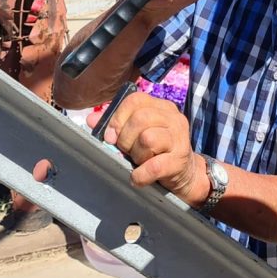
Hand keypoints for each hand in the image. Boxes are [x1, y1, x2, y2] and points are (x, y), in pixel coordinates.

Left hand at [87, 91, 209, 206]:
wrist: (185, 174)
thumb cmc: (156, 151)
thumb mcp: (136, 135)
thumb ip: (116, 125)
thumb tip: (91, 119)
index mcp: (161, 107)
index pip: (135, 100)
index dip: (118, 117)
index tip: (111, 136)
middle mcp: (173, 118)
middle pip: (140, 118)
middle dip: (125, 138)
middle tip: (126, 151)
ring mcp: (179, 138)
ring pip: (148, 138)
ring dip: (136, 155)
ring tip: (138, 161)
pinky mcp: (179, 160)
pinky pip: (153, 166)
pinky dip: (140, 175)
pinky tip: (139, 177)